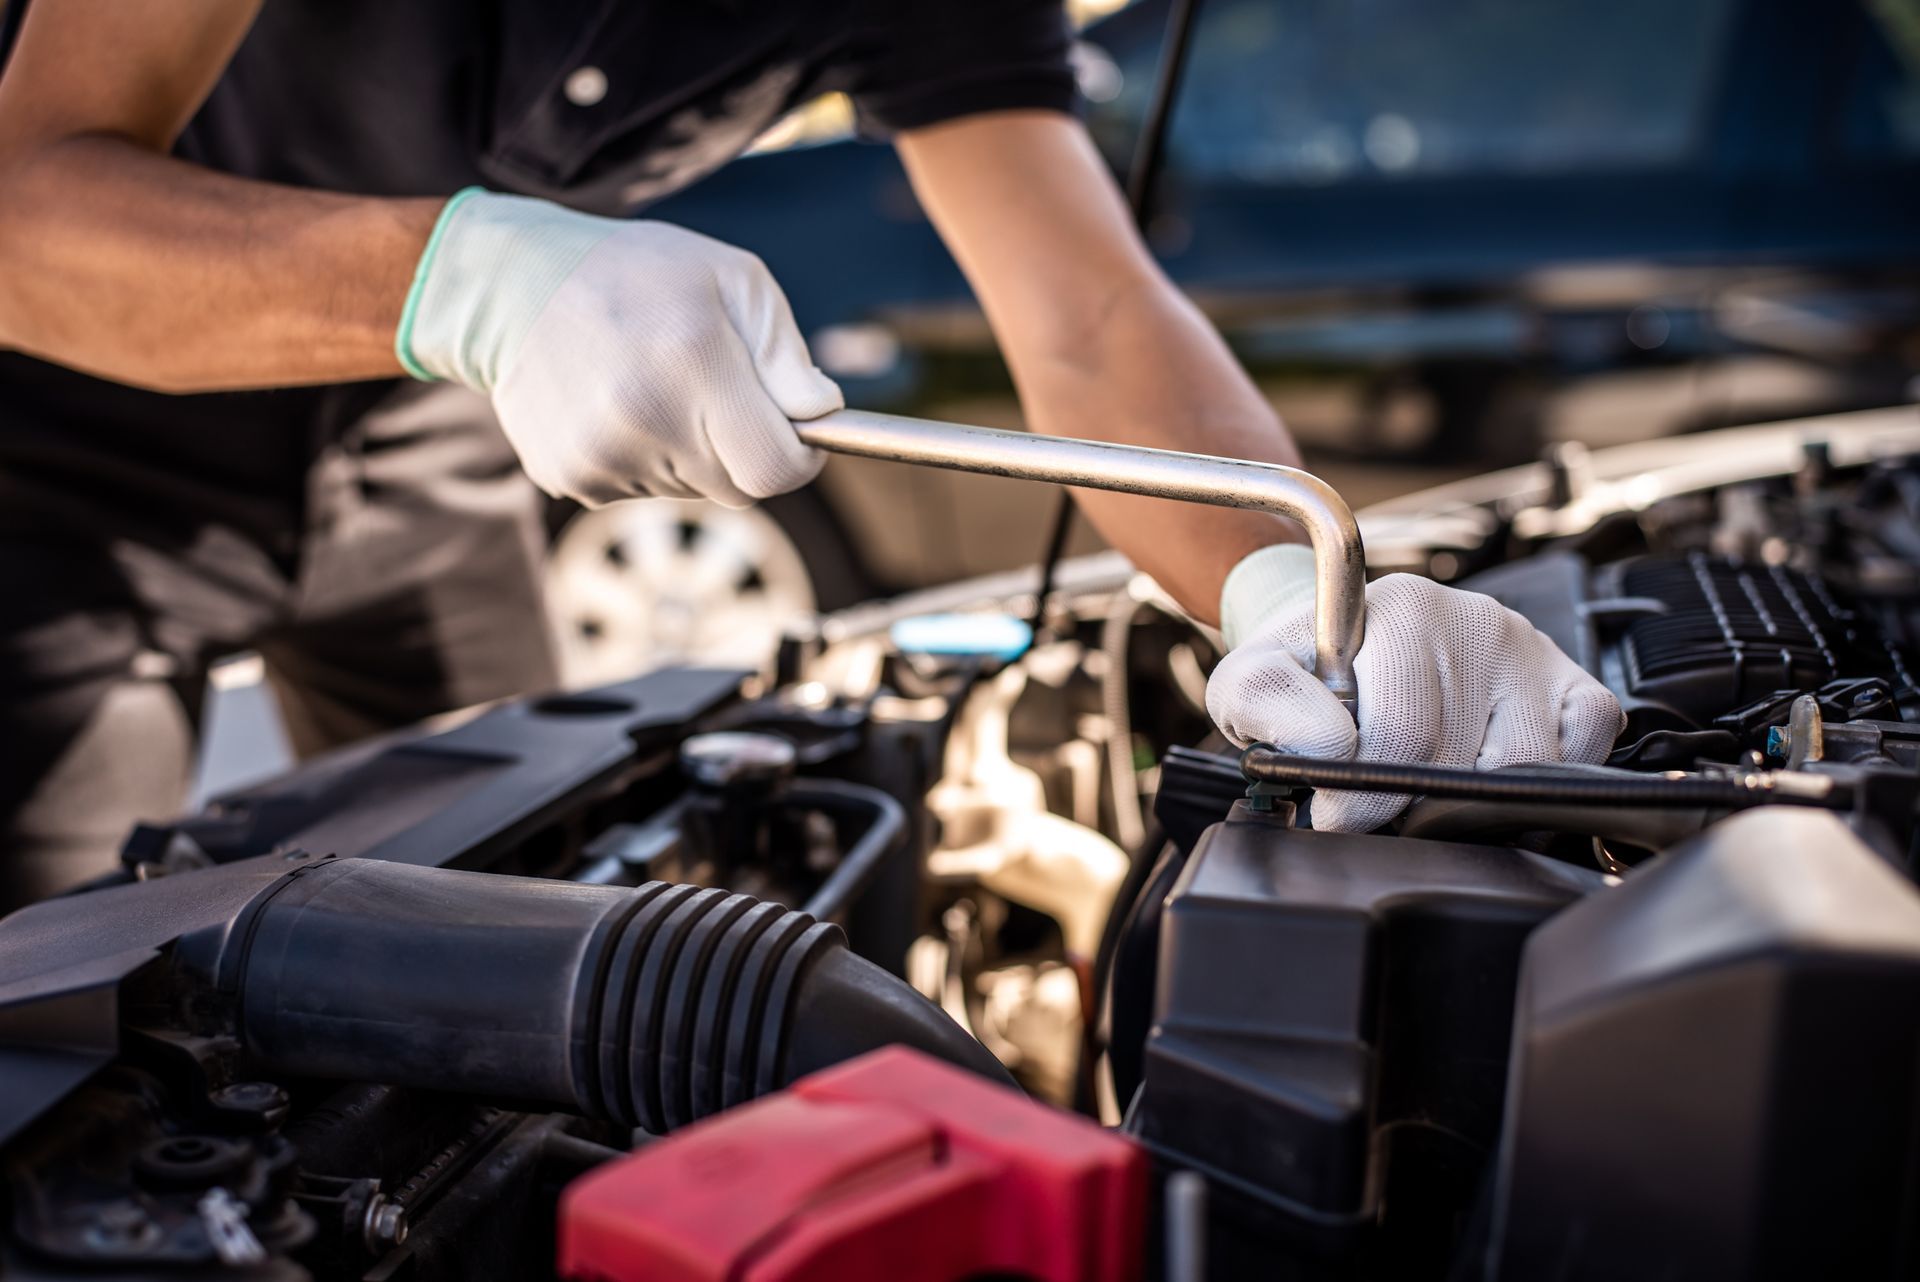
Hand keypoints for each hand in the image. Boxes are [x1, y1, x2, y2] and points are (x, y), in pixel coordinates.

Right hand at [398, 189, 841, 507]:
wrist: (511, 284)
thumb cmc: (639, 272)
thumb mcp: (733, 280)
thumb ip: (786, 354)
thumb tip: (822, 413)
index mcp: (695, 365)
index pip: (775, 469)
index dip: (798, 458)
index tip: (796, 434)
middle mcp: (646, 419)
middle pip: (739, 489)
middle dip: (745, 450)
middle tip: (716, 392)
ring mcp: (601, 456)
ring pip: (689, 490)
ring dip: (691, 452)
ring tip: (654, 385)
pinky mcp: (568, 477)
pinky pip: (638, 489)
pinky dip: (644, 457)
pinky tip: (617, 403)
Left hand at [1207, 545, 1623, 831]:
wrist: (1339, 637)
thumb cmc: (1304, 671)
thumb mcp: (1250, 683)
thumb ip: (1268, 708)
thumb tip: (1331, 750)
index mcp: (1398, 609)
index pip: (1402, 735)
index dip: (1364, 797)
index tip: (1335, 809)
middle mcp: (1472, 618)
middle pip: (1461, 760)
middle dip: (1409, 802)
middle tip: (1377, 801)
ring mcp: (1528, 648)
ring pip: (1526, 767)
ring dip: (1473, 800)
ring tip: (1427, 782)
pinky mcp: (1573, 680)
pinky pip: (1588, 745)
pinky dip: (1549, 779)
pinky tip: (1489, 772)